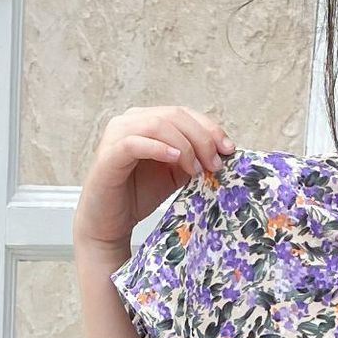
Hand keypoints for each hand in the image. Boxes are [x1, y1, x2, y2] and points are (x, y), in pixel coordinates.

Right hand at [74, 106, 236, 251]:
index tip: (229, 150)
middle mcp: (131, 121)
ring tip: (195, 168)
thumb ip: (193, 157)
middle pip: (175, 115)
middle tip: (215, 164)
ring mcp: (117, 135)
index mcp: (147, 121)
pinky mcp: (108, 154)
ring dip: (184, 145)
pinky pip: (135, 142)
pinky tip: (174, 160)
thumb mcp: (175, 173)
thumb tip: (222, 152)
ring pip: (158, 124)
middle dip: (202, 139)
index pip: (184, 114)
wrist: (109, 223)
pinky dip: (158, 148)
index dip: (210, 128)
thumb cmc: (138, 195)